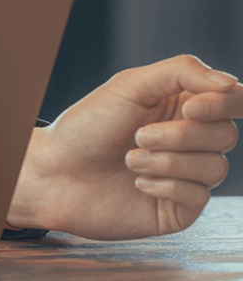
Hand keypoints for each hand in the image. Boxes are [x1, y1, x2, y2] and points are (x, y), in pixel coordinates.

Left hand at [6, 55, 242, 239]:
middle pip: (225, 134)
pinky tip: (136, 183)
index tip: (190, 109)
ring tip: (130, 159)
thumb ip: (180, 72)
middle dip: (180, 136)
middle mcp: (190, 139)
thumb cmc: (87, 126)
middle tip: (138, 136)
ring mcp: (187, 175)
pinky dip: (165, 185)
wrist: (55, 172)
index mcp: (181, 105)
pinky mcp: (179, 208)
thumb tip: (229, 83)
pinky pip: (199, 196)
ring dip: (167, 161)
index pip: (231, 100)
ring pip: (215, 167)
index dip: (223, 103)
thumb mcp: (129, 86)